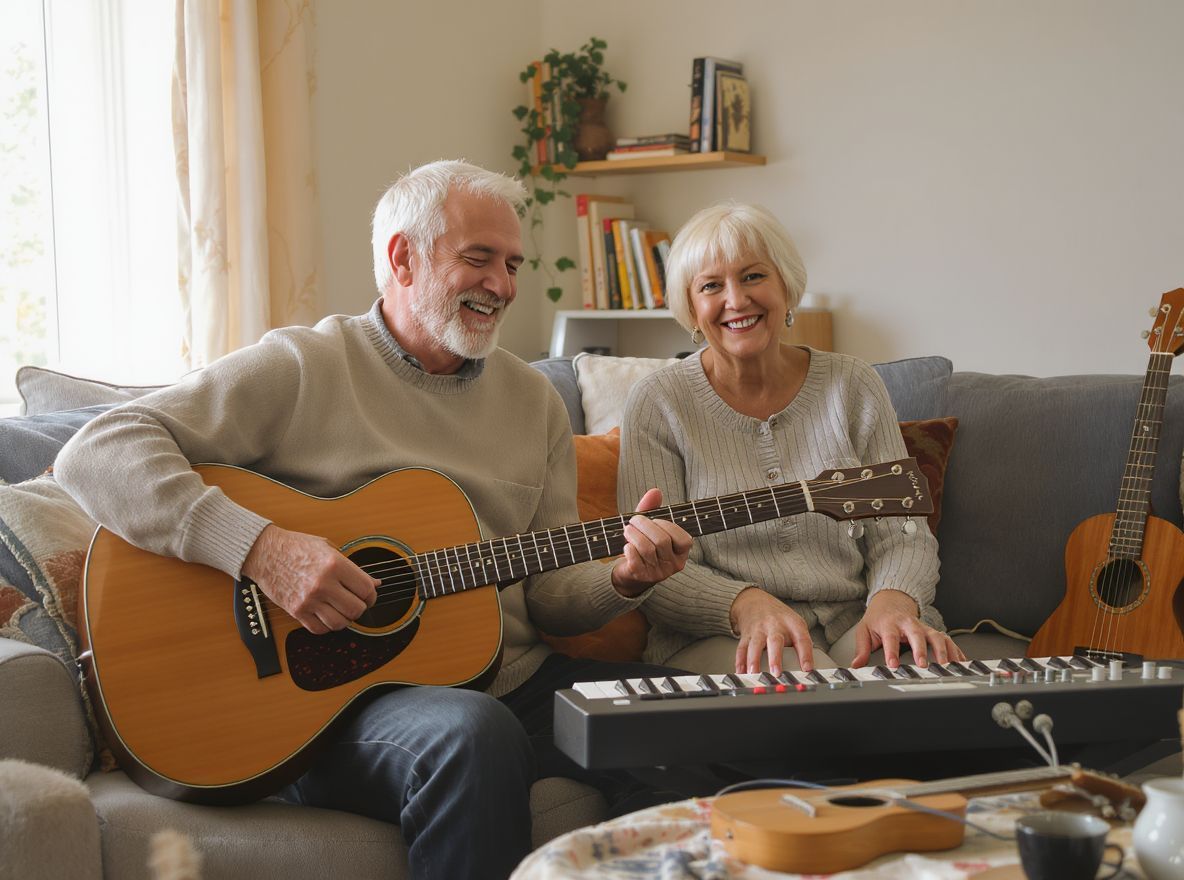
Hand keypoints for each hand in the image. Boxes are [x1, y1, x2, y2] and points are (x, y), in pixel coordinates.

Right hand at [242, 524, 378, 633]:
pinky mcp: (296, 611)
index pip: (366, 589)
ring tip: (341, 611)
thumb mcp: (329, 548)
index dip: (371, 595)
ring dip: (345, 619)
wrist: (265, 552)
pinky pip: (319, 629)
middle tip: (356, 603)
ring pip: (339, 623)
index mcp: (335, 565)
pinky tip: (326, 615)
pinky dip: (326, 626)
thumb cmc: (297, 547)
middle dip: (360, 608)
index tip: (368, 596)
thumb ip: (352, 568)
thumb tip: (375, 583)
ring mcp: (309, 599)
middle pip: (356, 609)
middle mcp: (323, 584)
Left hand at [610, 488, 692, 597]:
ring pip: (647, 549)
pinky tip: (626, 546)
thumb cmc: (643, 545)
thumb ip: (652, 509)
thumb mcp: (649, 527)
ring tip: (627, 530)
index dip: (667, 525)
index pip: (683, 539)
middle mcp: (673, 565)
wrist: (629, 574)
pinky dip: (628, 548)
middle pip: (662, 540)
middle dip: (645, 525)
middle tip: (633, 520)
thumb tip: (655, 491)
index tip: (654, 520)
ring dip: (634, 535)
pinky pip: (635, 559)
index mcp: (681, 552)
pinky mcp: (641, 576)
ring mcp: (658, 572)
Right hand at [730, 587, 815, 674]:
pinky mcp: (746, 634)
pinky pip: (742, 648)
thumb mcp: (795, 623)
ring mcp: (759, 630)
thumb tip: (808, 668)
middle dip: (775, 658)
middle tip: (776, 672)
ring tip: (754, 672)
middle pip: (775, 641)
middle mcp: (775, 626)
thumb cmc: (779, 617)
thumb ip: (801, 643)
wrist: (755, 600)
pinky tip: (741, 671)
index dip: (806, 654)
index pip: (802, 639)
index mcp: (792, 624)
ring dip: (754, 660)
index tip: (807, 669)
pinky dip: (740, 661)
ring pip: (755, 645)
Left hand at [850, 589, 965, 667]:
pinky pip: (947, 640)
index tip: (893, 664)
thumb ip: (862, 649)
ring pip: (936, 636)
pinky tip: (961, 662)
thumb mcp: (865, 630)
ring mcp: (923, 627)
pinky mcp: (933, 631)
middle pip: (916, 635)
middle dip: (921, 649)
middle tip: (923, 664)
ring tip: (947, 666)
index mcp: (890, 624)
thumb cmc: (878, 619)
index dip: (891, 651)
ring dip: (943, 651)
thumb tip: (856, 665)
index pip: (890, 638)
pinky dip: (955, 651)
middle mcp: (908, 624)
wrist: (891, 601)